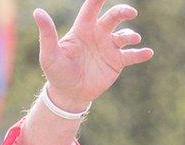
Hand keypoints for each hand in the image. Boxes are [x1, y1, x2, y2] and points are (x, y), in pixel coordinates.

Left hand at [34, 0, 153, 109]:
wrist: (68, 94)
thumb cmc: (56, 72)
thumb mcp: (49, 54)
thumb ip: (46, 34)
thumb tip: (37, 12)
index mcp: (82, 30)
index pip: (91, 8)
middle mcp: (98, 35)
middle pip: (113, 17)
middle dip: (123, 11)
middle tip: (131, 13)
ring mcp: (109, 48)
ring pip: (125, 35)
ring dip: (131, 35)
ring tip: (133, 39)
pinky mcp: (117, 62)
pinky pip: (132, 55)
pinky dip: (141, 53)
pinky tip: (147, 53)